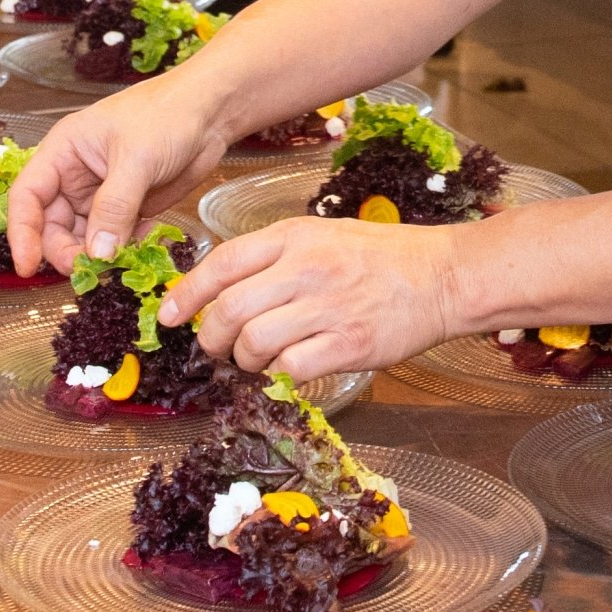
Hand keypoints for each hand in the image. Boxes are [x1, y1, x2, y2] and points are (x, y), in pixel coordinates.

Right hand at [4, 76, 230, 273]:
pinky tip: (144, 240)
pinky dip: (124, 248)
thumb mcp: (136, 159)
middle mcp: (75, 175)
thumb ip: (114, 207)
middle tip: (92, 269)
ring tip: (122, 258)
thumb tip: (96, 254)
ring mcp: (101, 194)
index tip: (27, 266)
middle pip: (52, 225)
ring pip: (83, 238)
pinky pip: (114, 239)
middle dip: (66, 250)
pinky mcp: (127, 208)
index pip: (27, 196)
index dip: (22, 233)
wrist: (210, 112)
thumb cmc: (168, 114)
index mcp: (63, 152)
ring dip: (98, 255)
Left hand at [159, 218, 467, 383]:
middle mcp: (307, 269)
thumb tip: (224, 288)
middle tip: (215, 347)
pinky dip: (278, 376)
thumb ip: (275, 256)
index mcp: (294, 236)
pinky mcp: (349, 345)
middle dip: (210, 337)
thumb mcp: (322, 235)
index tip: (167, 316)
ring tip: (256, 359)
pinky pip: (290, 369)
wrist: (444, 276)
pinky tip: (288, 370)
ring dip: (244, 360)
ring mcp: (328, 307)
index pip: (221, 263)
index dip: (186, 293)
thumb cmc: (383, 257)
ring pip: (254, 343)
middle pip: (230, 309)